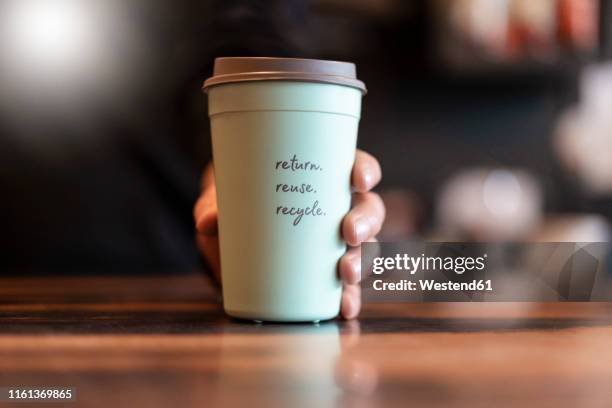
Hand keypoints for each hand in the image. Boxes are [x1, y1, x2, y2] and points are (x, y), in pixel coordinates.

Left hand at [194, 149, 384, 318]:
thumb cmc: (232, 204)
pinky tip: (345, 306)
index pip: (354, 165)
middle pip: (368, 208)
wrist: (225, 235)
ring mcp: (334, 241)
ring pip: (365, 246)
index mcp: (320, 175)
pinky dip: (350, 295)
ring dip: (362, 260)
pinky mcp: (326, 273)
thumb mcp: (221, 200)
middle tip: (349, 233)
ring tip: (347, 274)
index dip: (365, 171)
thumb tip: (209, 221)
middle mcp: (335, 206)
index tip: (359, 180)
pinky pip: (347, 283)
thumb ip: (212, 206)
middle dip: (366, 220)